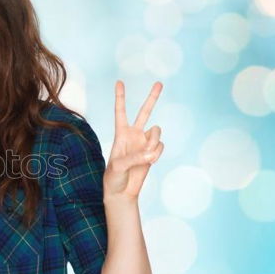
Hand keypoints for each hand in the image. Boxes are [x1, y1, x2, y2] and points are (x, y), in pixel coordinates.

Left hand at [103, 81, 163, 200]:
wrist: (122, 191)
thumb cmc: (113, 177)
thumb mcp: (118, 166)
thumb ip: (134, 157)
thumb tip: (151, 153)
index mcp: (120, 133)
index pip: (120, 112)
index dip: (120, 97)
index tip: (119, 82)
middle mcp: (134, 134)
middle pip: (144, 112)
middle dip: (152, 97)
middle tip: (159, 83)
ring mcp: (144, 142)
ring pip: (157, 132)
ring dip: (153, 143)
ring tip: (146, 156)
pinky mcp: (153, 152)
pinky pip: (160, 146)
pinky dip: (156, 153)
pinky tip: (149, 161)